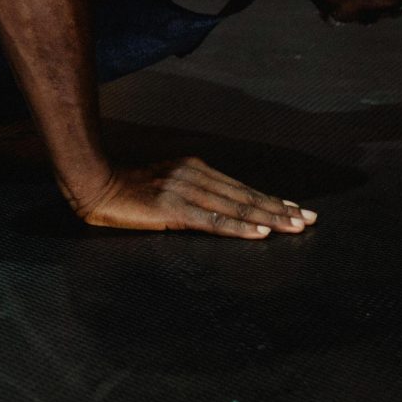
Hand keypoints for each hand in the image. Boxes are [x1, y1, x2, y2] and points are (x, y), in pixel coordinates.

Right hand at [69, 157, 313, 238]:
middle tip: (309, 220)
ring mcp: (183, 189)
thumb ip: (191, 194)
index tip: (297, 210)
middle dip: (280, 209)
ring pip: (235, 207)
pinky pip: (213, 220)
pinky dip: (240, 227)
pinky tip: (260, 233)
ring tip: (294, 227)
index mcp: (193, 168)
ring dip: (268, 218)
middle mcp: (193, 174)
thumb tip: (219, 209)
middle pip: (245, 196)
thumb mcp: (164, 187)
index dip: (271, 200)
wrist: (91, 184)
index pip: (240, 187)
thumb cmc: (125, 191)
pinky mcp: (172, 207)